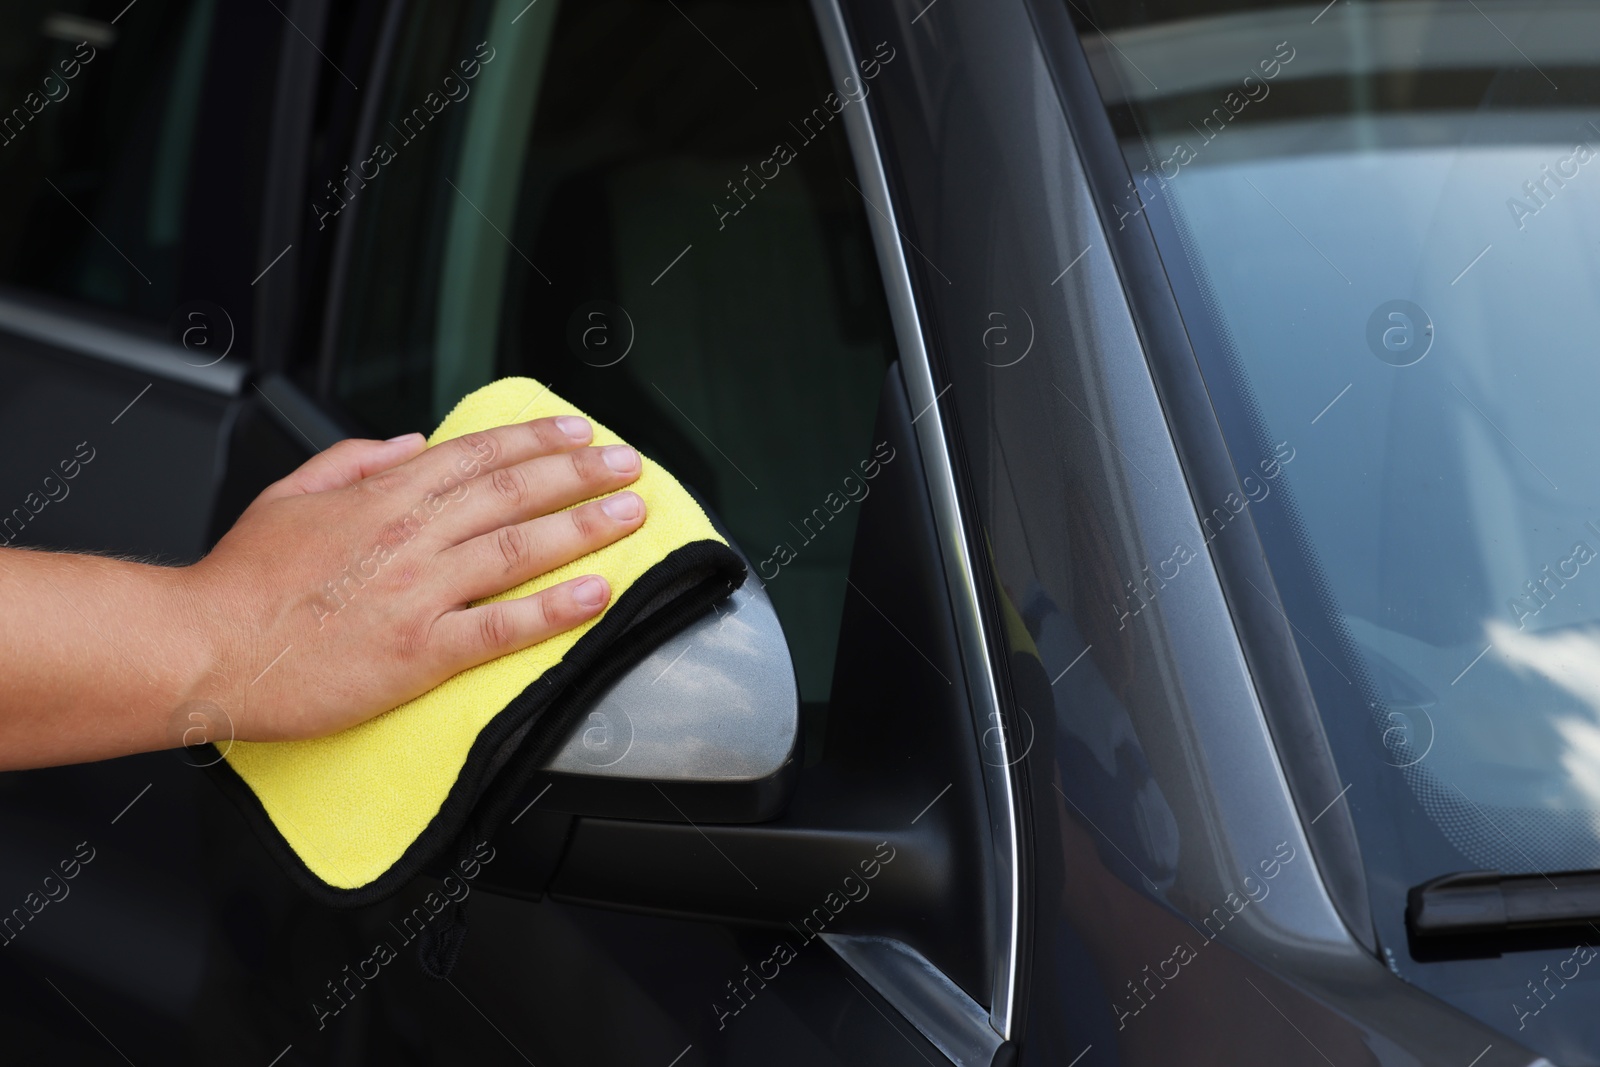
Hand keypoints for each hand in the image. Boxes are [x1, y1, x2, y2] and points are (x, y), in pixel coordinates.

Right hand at [179, 415, 645, 742]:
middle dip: (581, 475)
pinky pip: (502, 627)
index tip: (580, 434)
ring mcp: (420, 594)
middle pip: (515, 493)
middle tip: (629, 466)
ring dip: (585, 528)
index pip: (479, 455)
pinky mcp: (421, 654)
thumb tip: (412, 443)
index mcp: (383, 496)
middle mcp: (412, 536)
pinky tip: (597, 593)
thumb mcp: (290, 494)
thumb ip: (356, 460)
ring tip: (632, 515)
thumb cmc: (241, 581)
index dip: (538, 441)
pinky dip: (555, 609)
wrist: (203, 647)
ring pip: (521, 549)